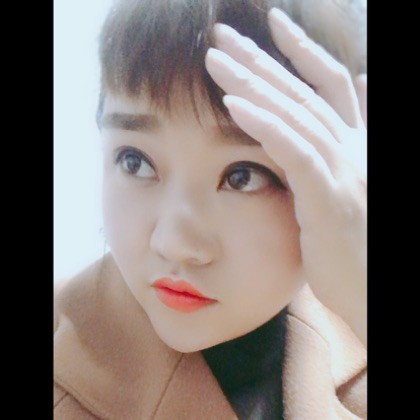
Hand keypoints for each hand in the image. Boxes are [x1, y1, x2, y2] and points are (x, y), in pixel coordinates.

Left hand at [205, 8, 366, 346]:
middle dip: (261, 58)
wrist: (370, 291)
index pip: (327, 84)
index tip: (272, 24)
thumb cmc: (348, 248)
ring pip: (294, 114)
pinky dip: (263, 125)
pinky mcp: (329, 198)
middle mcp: (350, 149)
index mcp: (350, 146)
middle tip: (222, 34)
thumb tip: (315, 124)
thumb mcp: (335, 195)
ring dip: (252, 82)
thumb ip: (320, 159)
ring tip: (215, 57)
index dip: (301, 51)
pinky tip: (232, 103)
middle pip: (300, 91)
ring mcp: (343, 171)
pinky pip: (293, 152)